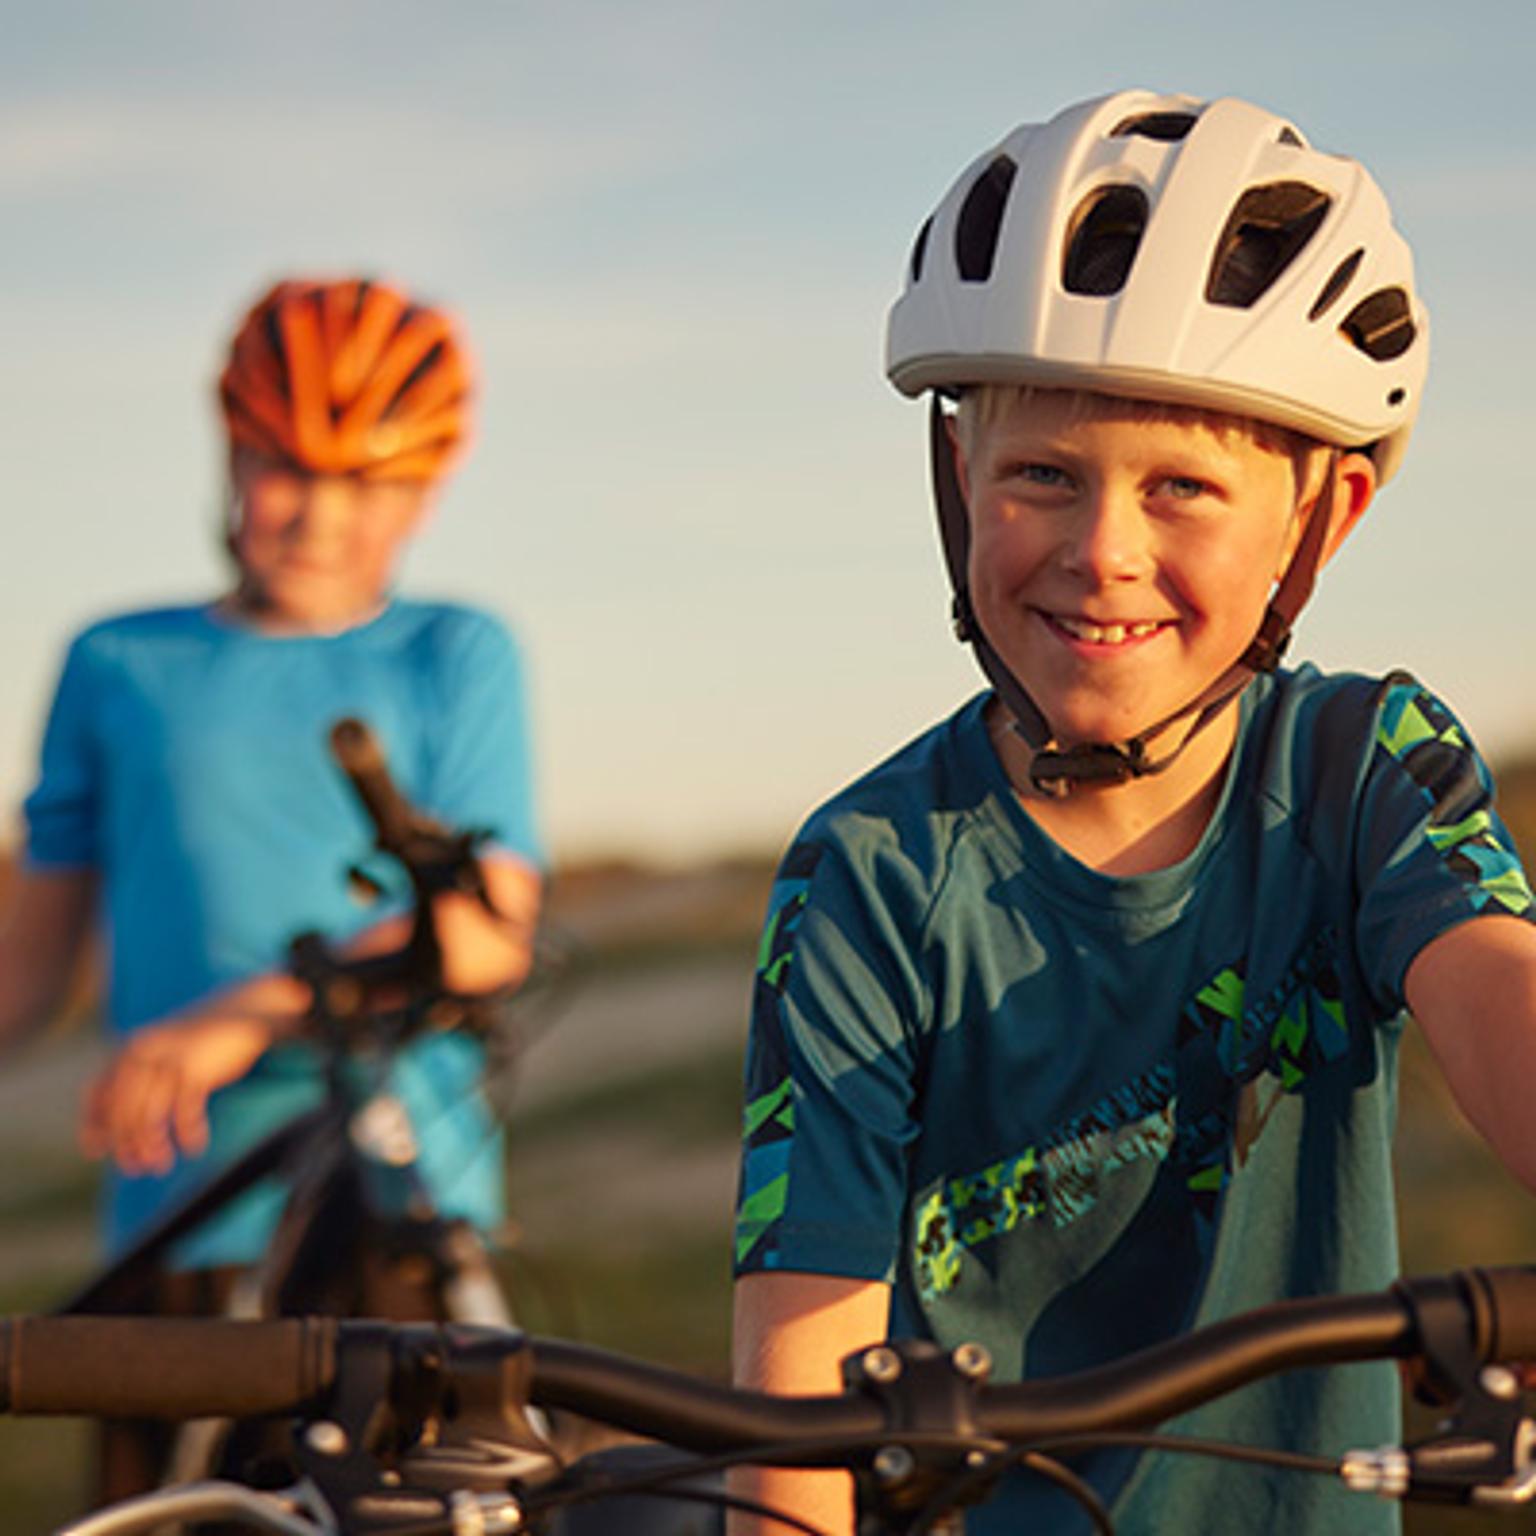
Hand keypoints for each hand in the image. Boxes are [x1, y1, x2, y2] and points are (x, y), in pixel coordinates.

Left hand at [80, 1012, 278, 1174]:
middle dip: (126, 1145)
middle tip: (137, 1169)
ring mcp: (169, 1061)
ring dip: (153, 1146)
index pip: (96, 1094)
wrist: (243, 1013)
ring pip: (149, 1116)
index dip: (92, 1125)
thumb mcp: (162, 1053)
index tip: (96, 1152)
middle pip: (122, 1111)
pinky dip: (188, 1133)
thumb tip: (117, 1127)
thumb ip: (138, 1078)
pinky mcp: (197, 1069)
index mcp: (130, 1050)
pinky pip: (184, 1111)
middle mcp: (143, 1054)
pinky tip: (195, 1146)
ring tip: (163, 1164)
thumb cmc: (201, 1042)